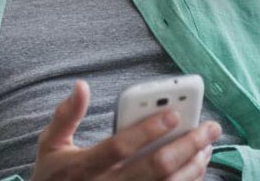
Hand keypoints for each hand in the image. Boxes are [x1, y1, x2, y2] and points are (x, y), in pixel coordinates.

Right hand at [31, 80, 220, 180]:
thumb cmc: (54, 174)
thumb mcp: (50, 144)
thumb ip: (66, 115)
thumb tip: (81, 86)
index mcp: (83, 167)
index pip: (120, 147)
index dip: (147, 130)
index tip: (173, 114)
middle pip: (154, 167)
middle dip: (186, 145)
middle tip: (208, 127)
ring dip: (193, 165)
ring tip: (207, 145)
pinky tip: (197, 166)